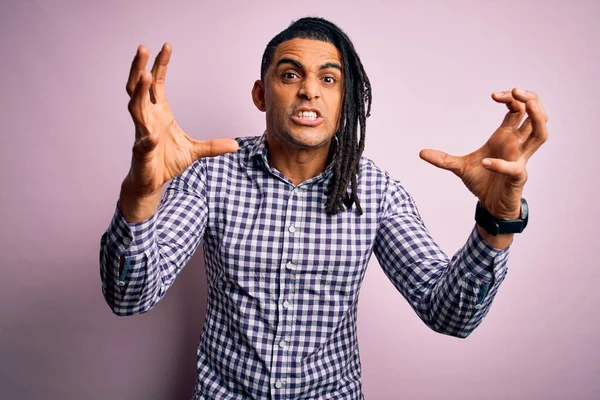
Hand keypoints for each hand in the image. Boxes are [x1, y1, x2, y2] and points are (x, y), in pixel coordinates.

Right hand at [124, 43, 238, 196]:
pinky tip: (153, 135)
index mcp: (159, 112)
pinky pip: (144, 143)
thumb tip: (235, 145)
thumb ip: (213, 146)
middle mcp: (148, 117)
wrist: (151, 182)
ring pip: (135, 107)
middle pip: (139, 87)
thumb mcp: (195, 151)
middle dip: (140, 67)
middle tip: (143, 48)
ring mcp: (142, 133)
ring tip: (144, 75)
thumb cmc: (166, 161)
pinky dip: (148, 139)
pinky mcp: (142, 152)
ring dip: (139, 91)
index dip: (160, 64)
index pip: (157, 83)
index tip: (166, 46)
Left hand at [419, 88, 547, 219]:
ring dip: (537, 118)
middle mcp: (516, 145)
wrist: (490, 207)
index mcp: (506, 137)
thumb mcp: (459, 167)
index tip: (494, 96)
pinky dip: (500, 164)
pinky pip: (514, 168)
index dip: (511, 98)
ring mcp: (519, 160)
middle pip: (537, 115)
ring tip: (526, 105)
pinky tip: (485, 162)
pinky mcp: (517, 177)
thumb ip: (443, 159)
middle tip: (517, 91)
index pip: (518, 110)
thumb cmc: (483, 182)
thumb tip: (421, 153)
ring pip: (541, 134)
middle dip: (531, 100)